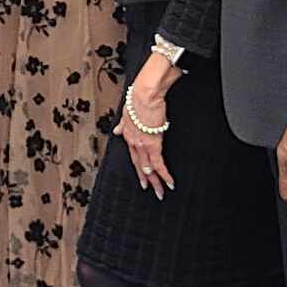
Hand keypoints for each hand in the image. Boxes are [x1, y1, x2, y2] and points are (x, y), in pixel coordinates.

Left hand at [117, 52, 179, 195]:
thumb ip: (123, 124)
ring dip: (156, 182)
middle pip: (140, 165)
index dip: (138, 167)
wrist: (144, 93)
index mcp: (128, 134)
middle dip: (146, 180)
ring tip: (161, 193)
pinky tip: (170, 182)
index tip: (142, 176)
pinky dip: (164, 174)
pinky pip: (158, 163)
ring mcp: (142, 144)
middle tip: (151, 191)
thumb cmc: (138, 98)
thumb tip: (117, 130)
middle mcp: (133, 141)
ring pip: (149, 168)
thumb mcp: (127, 112)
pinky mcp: (153, 143)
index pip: (134, 155)